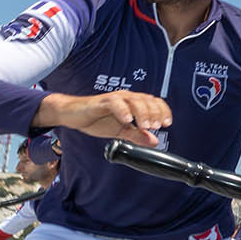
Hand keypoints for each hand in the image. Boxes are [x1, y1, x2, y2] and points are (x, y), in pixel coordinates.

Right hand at [34, 90, 169, 145]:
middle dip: (154, 114)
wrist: (73, 115)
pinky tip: (127, 121)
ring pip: (134, 101)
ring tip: (144, 127)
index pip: (154, 102)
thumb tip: (154, 141)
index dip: (163, 111)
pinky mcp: (103, 101)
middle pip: (147, 101)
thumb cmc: (96, 120)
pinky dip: (123, 111)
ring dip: (142, 114)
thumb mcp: (120, 131)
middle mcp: (127, 98)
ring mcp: (115, 98)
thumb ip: (137, 136)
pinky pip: (115, 103)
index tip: (167, 124)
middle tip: (156, 127)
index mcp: (133, 103)